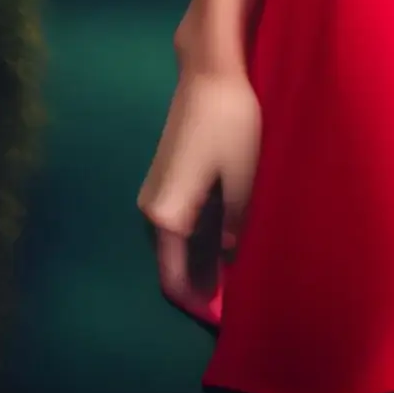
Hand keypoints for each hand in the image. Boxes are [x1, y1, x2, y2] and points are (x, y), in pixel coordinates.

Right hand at [137, 63, 262, 327]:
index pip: (173, 279)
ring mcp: (154, 191)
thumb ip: (236, 228)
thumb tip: (229, 259)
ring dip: (199, 260)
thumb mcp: (243, 180)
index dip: (196, 303)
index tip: (223, 320)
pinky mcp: (164, 176)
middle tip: (236, 300)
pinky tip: (225, 240)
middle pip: (171, 262)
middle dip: (200, 284)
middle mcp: (150, 209)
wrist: (209, 71)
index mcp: (166, 216)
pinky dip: (196, 237)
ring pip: (174, 242)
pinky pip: (177, 221)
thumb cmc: (230, 125)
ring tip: (235, 275)